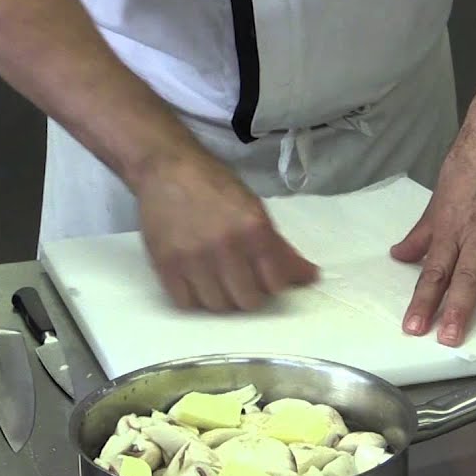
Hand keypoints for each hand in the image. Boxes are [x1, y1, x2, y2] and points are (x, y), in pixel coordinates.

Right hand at [134, 151, 317, 310]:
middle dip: (250, 294)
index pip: (276, 283)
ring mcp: (193, 258)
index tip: (266, 277)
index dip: (273, 284)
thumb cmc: (215, 186)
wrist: (166, 169)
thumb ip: (279, 246)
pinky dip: (194, 298)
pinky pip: (186, 303)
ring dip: (222, 298)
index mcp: (253, 229)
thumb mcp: (254, 208)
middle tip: (242, 279)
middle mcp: (225, 246)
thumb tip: (310, 276)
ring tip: (218, 279)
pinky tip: (196, 281)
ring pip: (218, 306)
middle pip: (248, 301)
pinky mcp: (166, 265)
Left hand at [391, 126, 475, 346]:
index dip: (423, 302)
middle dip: (458, 309)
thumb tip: (399, 255)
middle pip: (466, 277)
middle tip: (452, 339)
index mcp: (452, 233)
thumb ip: (421, 234)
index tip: (415, 328)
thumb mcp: (438, 201)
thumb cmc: (469, 166)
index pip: (433, 273)